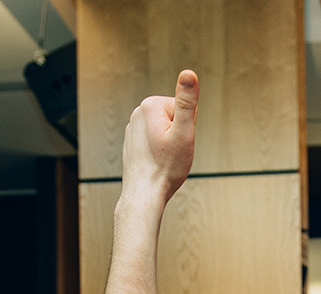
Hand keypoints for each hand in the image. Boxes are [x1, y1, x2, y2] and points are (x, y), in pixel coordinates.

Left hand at [121, 70, 197, 203]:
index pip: (185, 108)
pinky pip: (154, 140)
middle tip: (172, 152)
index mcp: (151, 105)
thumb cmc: (166, 167)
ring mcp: (133, 127)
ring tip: (164, 159)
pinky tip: (156, 162)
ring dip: (169, 143)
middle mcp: (138, 112)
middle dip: (178, 134)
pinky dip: (158, 150)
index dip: (187, 127)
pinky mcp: (132, 141)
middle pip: (173, 117)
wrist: (144, 194)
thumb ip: (187, 101)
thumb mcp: (184, 132)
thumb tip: (189, 74)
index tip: (178, 142)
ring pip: (164, 130)